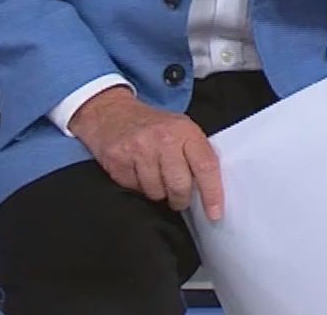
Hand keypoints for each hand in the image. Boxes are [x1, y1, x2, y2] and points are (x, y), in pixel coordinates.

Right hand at [67, 87, 223, 220]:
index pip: (205, 166)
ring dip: (158, 192)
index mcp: (185, 130)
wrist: (112, 113)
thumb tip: (210, 190)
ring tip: (155, 177)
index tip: (215, 213)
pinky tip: (137, 171)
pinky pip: (134, 190)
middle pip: (179, 186)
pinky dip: (138, 187)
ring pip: (156, 192)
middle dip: (181, 199)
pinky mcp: (118, 160)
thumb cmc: (153, 126)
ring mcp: (139, 149)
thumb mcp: (181, 129)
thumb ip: (196, 154)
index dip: (212, 193)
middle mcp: (163, 138)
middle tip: (178, 198)